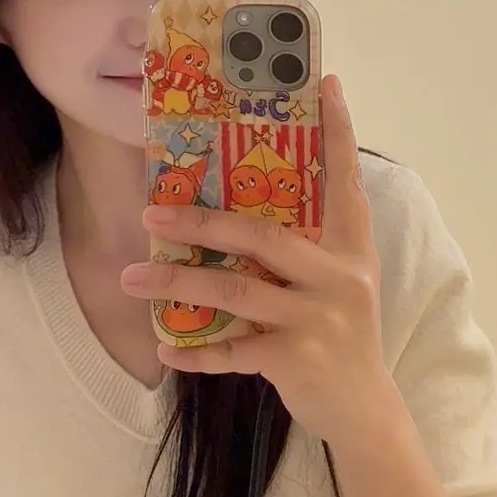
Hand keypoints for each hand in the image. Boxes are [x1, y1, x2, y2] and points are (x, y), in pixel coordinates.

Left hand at [122, 74, 393, 447]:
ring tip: (132, 280)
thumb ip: (306, 250)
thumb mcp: (339, 284)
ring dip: (177, 286)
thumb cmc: (342, 338)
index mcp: (351, 249)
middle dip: (202, 224)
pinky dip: (195, 353)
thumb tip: (239, 215)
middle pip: (264, 236)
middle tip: (151, 215)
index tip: (326, 84)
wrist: (365, 411)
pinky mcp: (296, 359)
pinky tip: (166, 349)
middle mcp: (339, 276)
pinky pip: (232, 350)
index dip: (338, 132)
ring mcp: (318, 319)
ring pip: (236, 291)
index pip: (344, 180)